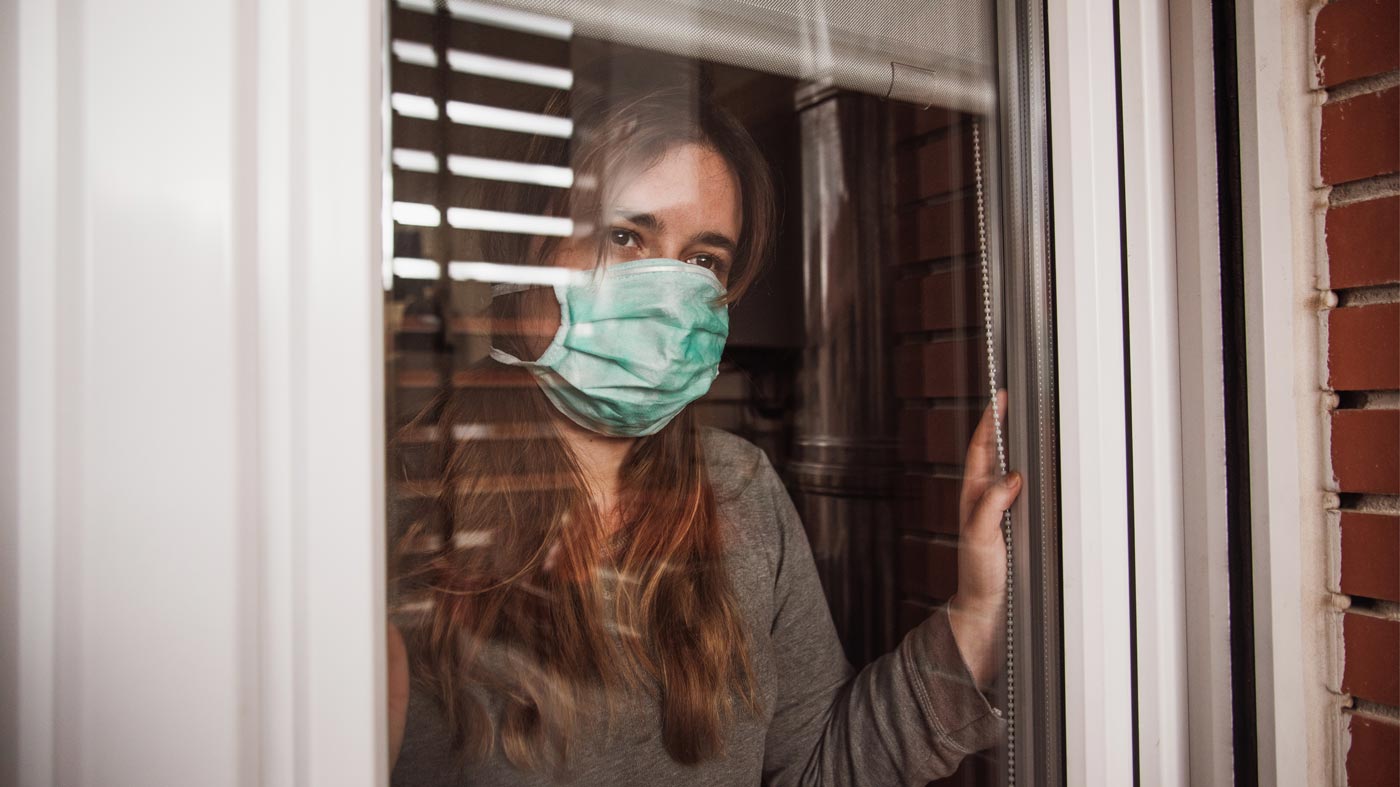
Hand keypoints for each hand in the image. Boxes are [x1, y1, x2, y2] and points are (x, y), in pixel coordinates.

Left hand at [947, 390, 1021, 688]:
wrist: (984, 608)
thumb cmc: (978, 575)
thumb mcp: (981, 538)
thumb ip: (991, 507)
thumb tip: (1008, 477)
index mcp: (972, 497)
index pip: (979, 450)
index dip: (988, 423)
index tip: (998, 398)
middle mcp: (981, 498)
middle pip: (991, 452)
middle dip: (1000, 424)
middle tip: (1014, 399)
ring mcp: (995, 510)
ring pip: (1002, 467)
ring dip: (1011, 444)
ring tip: (1024, 421)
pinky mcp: (1008, 523)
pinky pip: (1015, 487)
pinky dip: (1023, 470)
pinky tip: (1034, 466)